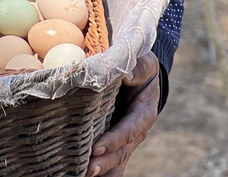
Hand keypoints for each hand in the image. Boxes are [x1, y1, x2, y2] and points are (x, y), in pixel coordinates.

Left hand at [86, 52, 159, 176]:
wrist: (140, 72)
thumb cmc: (140, 65)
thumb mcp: (142, 62)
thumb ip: (135, 68)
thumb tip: (122, 73)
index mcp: (144, 112)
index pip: (129, 130)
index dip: (114, 140)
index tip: (97, 147)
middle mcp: (135, 130)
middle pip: (121, 151)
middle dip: (105, 162)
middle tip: (87, 169)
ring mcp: (125, 138)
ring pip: (116, 160)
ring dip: (102, 170)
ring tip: (84, 176)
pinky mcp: (115, 139)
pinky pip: (111, 160)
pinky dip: (102, 171)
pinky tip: (84, 176)